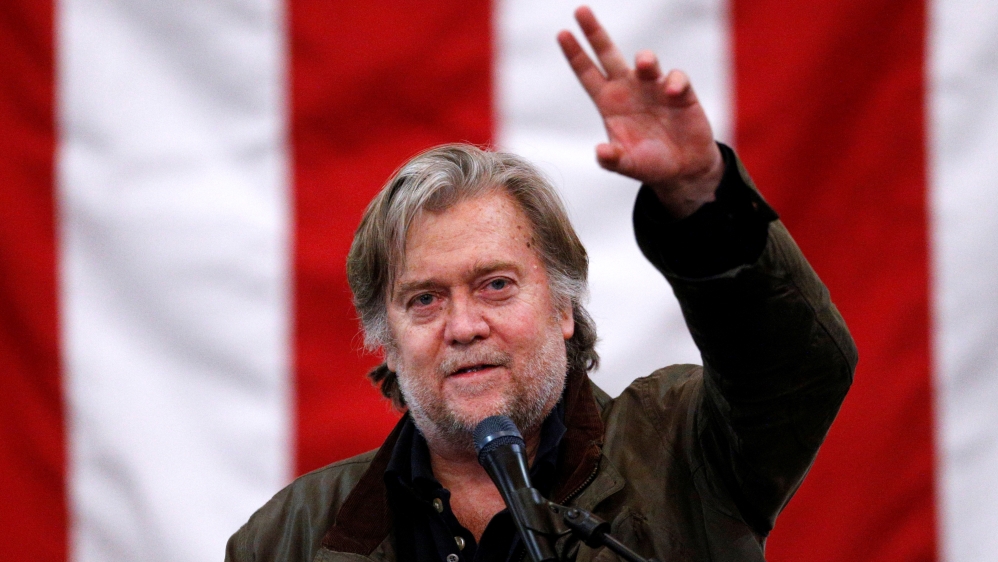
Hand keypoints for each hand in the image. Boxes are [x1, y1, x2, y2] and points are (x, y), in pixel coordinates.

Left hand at [558, 6, 723, 218]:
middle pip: (608, 55)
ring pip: (646, 62)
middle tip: (580, 10)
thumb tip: (600, 152)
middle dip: (595, 33)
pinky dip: (674, 82)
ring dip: (645, 59)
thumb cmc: (649, 164)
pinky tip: (673, 93)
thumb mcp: (627, 166)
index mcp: (609, 103)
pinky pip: (676, 78)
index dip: (575, 54)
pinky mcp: (680, 93)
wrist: (683, 169)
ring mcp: (654, 88)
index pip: (587, 74)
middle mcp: (629, 90)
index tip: (562, 33)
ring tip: (645, 64)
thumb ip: (612, 160)